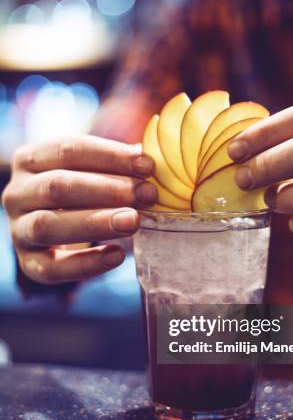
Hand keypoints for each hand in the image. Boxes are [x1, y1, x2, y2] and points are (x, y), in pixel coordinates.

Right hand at [2, 136, 156, 283]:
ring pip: (48, 225)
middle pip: (58, 186)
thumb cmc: (78, 192)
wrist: (54, 230)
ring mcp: (19, 230)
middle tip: (147, 195)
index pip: (68, 150)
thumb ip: (113, 165)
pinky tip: (116, 255)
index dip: (110, 157)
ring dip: (96, 223)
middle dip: (108, 190)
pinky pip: (53, 268)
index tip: (147, 166)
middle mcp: (17, 193)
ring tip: (133, 221)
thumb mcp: (88, 171)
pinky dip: (87, 263)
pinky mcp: (29, 263)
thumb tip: (146, 161)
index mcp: (30, 160)